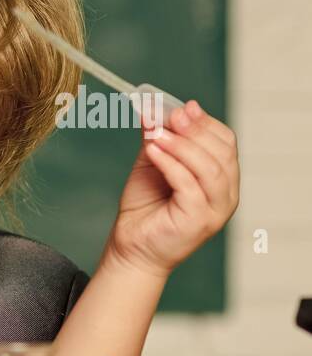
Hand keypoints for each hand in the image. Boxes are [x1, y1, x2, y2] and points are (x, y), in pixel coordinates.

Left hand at [105, 100, 239, 278]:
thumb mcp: (151, 165)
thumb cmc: (144, 208)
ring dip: (182, 145)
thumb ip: (158, 140)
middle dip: (195, 130)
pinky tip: (153, 150)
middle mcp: (226, 194)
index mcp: (221, 179)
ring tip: (156, 133)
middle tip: (170, 115)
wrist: (130, 248)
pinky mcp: (198, 220)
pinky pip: (189, 185)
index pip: (225, 143)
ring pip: (209, 168)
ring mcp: (216, 209)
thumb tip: (154, 110)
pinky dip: (171, 163)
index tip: (182, 107)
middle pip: (221, 152)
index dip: (205, 122)